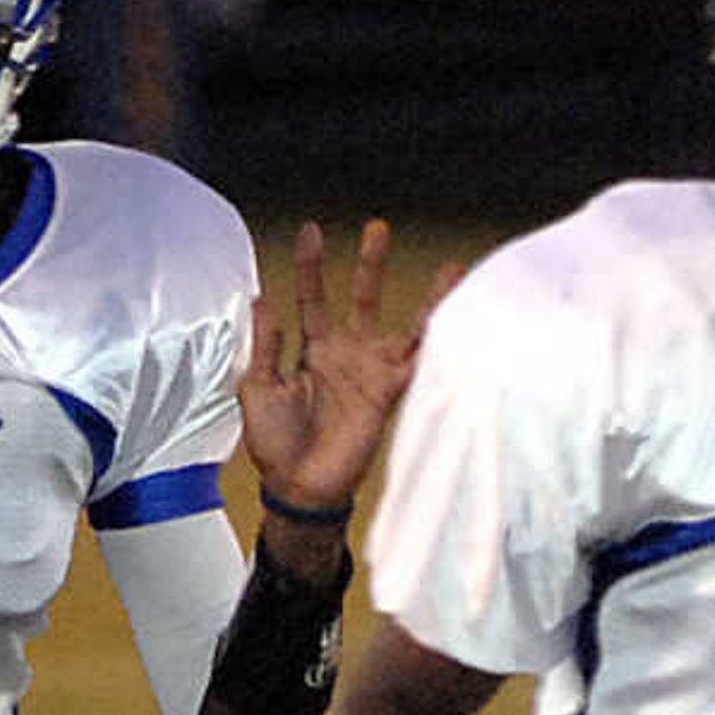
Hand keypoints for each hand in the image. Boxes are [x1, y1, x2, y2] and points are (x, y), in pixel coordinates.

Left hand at [242, 218, 456, 529]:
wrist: (299, 487)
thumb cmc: (275, 445)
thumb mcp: (258, 388)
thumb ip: (266, 346)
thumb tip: (262, 300)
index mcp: (313, 350)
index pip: (313, 298)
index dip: (311, 266)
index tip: (312, 231)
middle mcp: (347, 355)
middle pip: (364, 299)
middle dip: (371, 265)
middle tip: (378, 227)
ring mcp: (372, 373)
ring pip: (406, 327)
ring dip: (429, 302)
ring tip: (452, 271)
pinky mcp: (390, 395)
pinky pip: (419, 363)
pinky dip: (437, 343)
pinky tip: (456, 322)